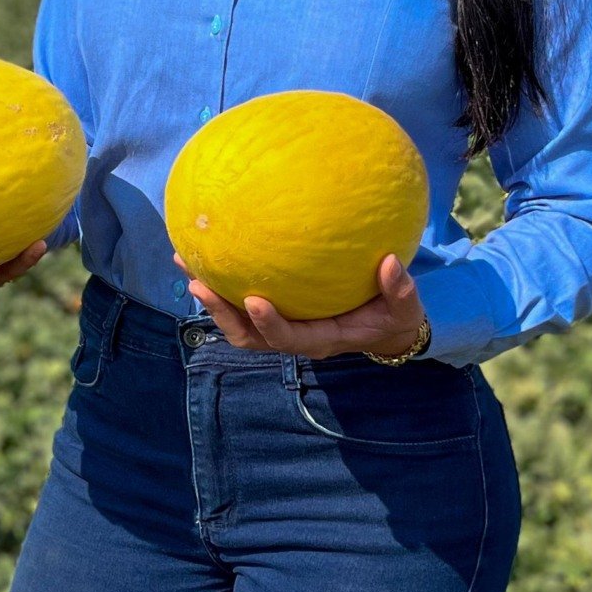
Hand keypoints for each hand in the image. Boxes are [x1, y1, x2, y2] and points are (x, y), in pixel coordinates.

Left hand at [174, 251, 428, 358]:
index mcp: (321, 339)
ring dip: (211, 297)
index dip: (268, 324)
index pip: (288, 338)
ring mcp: (281, 326)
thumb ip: (399, 290)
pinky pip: (240, 302)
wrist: (384, 328)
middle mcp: (294, 336)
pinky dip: (222, 282)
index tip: (252, 300)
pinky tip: (208, 252)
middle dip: (220, 312)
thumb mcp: (405, 308)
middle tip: (199, 282)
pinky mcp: (275, 311)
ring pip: (236, 321)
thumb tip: (390, 263)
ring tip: (187, 263)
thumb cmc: (393, 317)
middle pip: (247, 335)